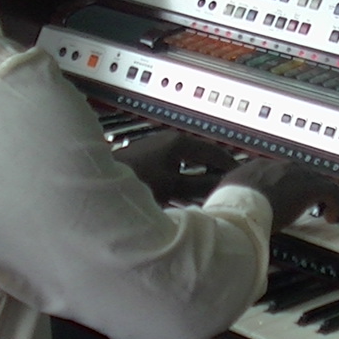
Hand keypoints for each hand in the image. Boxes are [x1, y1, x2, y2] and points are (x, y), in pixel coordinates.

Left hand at [114, 131, 239, 201]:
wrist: (96, 182)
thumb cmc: (134, 181)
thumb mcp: (174, 186)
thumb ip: (201, 185)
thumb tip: (224, 185)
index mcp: (179, 142)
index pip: (215, 150)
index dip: (231, 165)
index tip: (242, 177)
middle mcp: (169, 142)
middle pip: (202, 156)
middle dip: (216, 172)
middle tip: (229, 187)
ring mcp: (158, 150)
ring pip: (188, 164)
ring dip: (199, 177)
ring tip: (210, 194)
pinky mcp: (148, 162)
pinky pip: (175, 169)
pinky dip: (184, 180)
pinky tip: (184, 196)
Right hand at [217, 160, 338, 230]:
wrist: (239, 207)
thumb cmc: (228, 209)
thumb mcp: (225, 201)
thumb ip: (230, 203)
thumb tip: (224, 215)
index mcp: (258, 168)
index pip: (281, 173)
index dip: (290, 185)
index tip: (293, 196)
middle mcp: (278, 167)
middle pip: (304, 174)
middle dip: (314, 188)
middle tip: (322, 200)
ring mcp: (295, 174)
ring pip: (321, 182)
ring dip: (331, 196)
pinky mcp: (310, 187)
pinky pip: (332, 193)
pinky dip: (338, 204)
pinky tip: (335, 217)